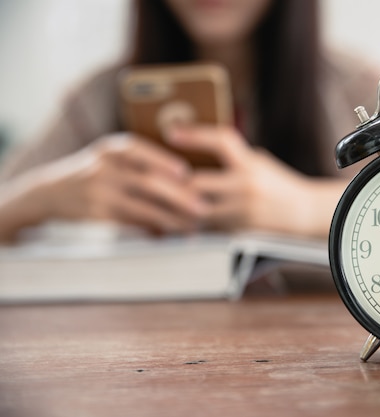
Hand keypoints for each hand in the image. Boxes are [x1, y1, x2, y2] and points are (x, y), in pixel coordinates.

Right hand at [13, 134, 207, 233]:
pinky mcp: (99, 215)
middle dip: (180, 197)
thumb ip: (141, 161)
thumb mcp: (111, 157)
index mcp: (112, 149)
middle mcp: (105, 168)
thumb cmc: (95, 172)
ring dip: (173, 219)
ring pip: (144, 207)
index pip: (140, 150)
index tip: (187, 173)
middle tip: (203, 208)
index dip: (164, 161)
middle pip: (148, 182)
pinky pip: (134, 223)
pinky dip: (156, 228)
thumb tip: (186, 176)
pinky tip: (172, 233)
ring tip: (193, 226)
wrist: (51, 192)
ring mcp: (101, 193)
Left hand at [166, 124, 341, 236]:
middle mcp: (247, 187)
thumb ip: (231, 159)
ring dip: (173, 207)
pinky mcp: (239, 231)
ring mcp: (242, 212)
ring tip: (152, 202)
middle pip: (198, 183)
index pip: (221, 141)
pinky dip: (187, 225)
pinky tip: (170, 221)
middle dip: (170, 182)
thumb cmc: (278, 184)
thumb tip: (194, 150)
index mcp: (251, 164)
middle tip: (146, 177)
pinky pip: (206, 229)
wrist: (304, 214)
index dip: (195, 135)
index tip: (171, 132)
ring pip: (196, 211)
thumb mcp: (258, 162)